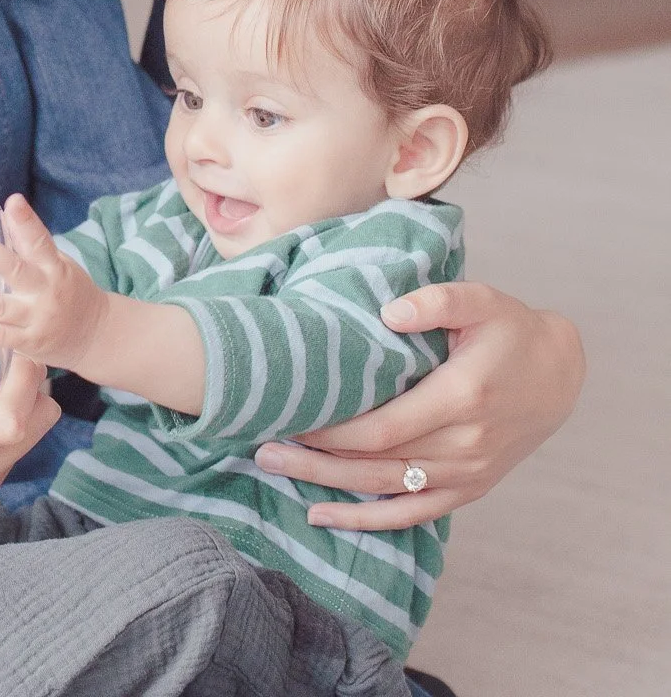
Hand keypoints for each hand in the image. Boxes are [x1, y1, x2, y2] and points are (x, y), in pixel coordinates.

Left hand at [0, 194, 109, 373]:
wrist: (96, 335)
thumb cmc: (70, 290)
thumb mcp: (58, 263)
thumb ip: (30, 242)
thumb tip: (4, 210)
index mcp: (55, 267)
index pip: (40, 240)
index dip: (27, 220)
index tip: (13, 201)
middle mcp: (46, 291)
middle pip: (16, 270)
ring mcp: (37, 319)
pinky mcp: (29, 344)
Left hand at [254, 282, 585, 527]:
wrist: (559, 373)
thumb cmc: (510, 329)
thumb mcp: (481, 300)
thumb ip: (436, 300)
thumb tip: (390, 312)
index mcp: (461, 399)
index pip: (383, 428)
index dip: (332, 430)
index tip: (287, 417)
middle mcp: (463, 446)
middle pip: (375, 464)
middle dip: (314, 459)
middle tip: (261, 448)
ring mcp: (466, 473)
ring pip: (387, 491)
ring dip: (329, 487)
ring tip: (276, 471)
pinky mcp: (468, 488)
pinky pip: (413, 513)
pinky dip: (368, 520)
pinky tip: (324, 516)